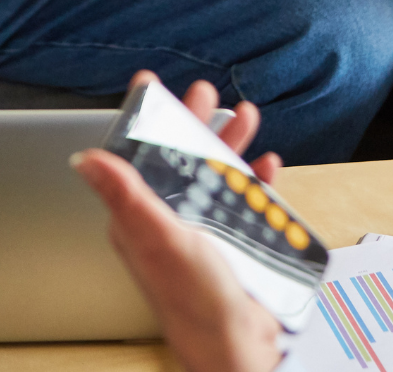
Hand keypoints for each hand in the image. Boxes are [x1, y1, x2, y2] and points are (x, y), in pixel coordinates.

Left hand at [73, 71, 282, 371]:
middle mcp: (172, 218)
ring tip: (246, 117)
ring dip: (232, 143)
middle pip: (182, 157)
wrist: (239, 342)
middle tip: (205, 93)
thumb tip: (88, 160)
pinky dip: (259, 178)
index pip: (140, 156)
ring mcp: (206, 227)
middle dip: (195, 122)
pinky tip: (267, 166)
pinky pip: (248, 197)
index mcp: (144, 216)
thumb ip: (127, 195)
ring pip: (217, 171)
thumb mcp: (159, 238)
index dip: (148, 120)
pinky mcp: (236, 237)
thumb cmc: (193, 301)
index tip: (152, 87)